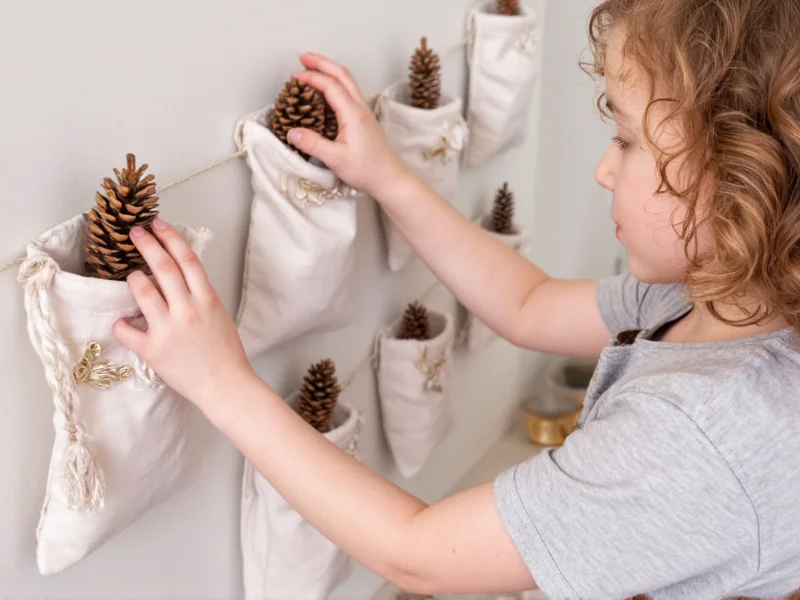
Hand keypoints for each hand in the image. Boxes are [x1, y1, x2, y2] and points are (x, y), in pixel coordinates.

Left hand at [113, 218, 255, 410]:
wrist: (226, 386)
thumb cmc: (226, 353)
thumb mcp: (219, 315)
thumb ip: (200, 295)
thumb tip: (178, 278)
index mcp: (207, 299)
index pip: (186, 259)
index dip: (170, 237)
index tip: (157, 224)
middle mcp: (187, 309)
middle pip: (162, 267)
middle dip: (146, 244)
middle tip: (134, 233)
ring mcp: (169, 329)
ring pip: (142, 290)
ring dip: (134, 279)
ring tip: (133, 278)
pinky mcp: (153, 349)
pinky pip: (126, 329)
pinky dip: (121, 323)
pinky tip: (124, 321)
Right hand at [288, 52, 410, 198]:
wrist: (390, 179)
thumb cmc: (367, 170)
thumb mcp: (336, 159)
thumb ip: (313, 144)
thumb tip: (292, 132)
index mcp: (353, 113)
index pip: (331, 85)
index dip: (312, 77)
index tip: (294, 78)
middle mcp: (360, 108)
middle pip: (342, 74)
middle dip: (322, 62)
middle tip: (303, 57)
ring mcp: (363, 112)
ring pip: (347, 81)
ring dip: (330, 70)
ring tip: (313, 68)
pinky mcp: (364, 119)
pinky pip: (349, 93)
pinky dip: (335, 83)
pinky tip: (325, 91)